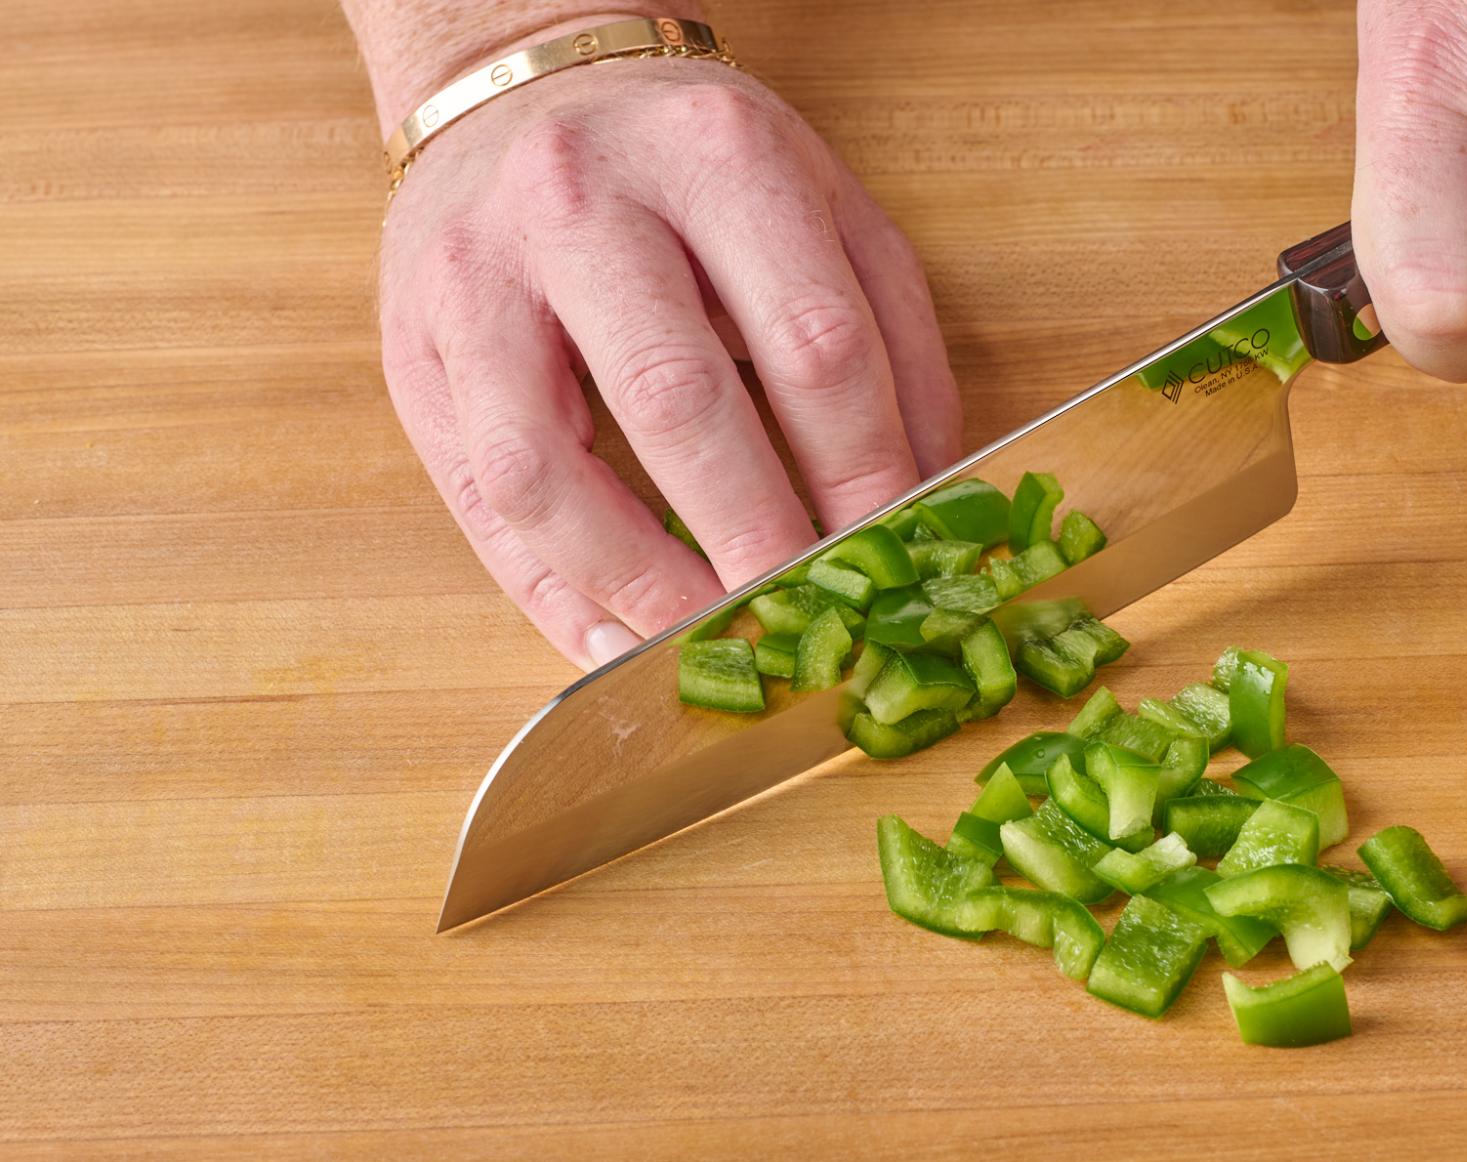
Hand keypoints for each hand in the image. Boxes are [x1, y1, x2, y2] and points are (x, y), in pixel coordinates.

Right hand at [371, 19, 960, 668]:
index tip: (889, 555)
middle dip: (751, 537)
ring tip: (704, 645)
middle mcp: (582, 202)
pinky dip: (550, 592)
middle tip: (800, 619)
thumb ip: (889, 340)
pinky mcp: (413, 348)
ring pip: (543, 468)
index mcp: (716, 157)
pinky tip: (614, 642)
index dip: (860, 470)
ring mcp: (478, 277)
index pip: (811, 342)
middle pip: (676, 400)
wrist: (521, 84)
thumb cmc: (690, 167)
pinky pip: (475, 499)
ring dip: (636, 584)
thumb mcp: (824, 206)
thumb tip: (925, 499)